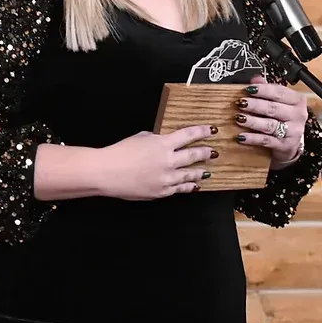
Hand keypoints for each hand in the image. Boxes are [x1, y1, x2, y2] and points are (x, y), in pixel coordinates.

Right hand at [96, 125, 218, 200]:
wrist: (108, 172)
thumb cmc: (120, 152)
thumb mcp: (141, 137)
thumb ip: (156, 140)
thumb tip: (163, 142)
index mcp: (163, 144)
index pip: (188, 135)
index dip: (202, 132)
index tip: (212, 130)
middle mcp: (168, 161)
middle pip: (193, 156)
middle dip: (205, 153)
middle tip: (214, 152)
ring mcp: (166, 178)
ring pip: (189, 175)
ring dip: (200, 172)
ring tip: (207, 171)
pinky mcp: (161, 192)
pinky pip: (179, 189)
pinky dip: (188, 187)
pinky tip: (194, 186)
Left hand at [234, 76, 308, 165]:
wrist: (291, 141)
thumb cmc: (283, 117)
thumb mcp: (279, 101)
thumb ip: (267, 89)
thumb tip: (255, 79)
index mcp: (297, 100)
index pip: (279, 92)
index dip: (263, 90)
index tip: (248, 89)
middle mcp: (298, 115)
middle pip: (273, 108)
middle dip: (255, 105)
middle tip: (240, 103)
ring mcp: (293, 131)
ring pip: (270, 125)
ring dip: (252, 121)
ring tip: (238, 118)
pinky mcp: (285, 145)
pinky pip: (266, 140)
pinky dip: (253, 138)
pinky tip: (241, 136)